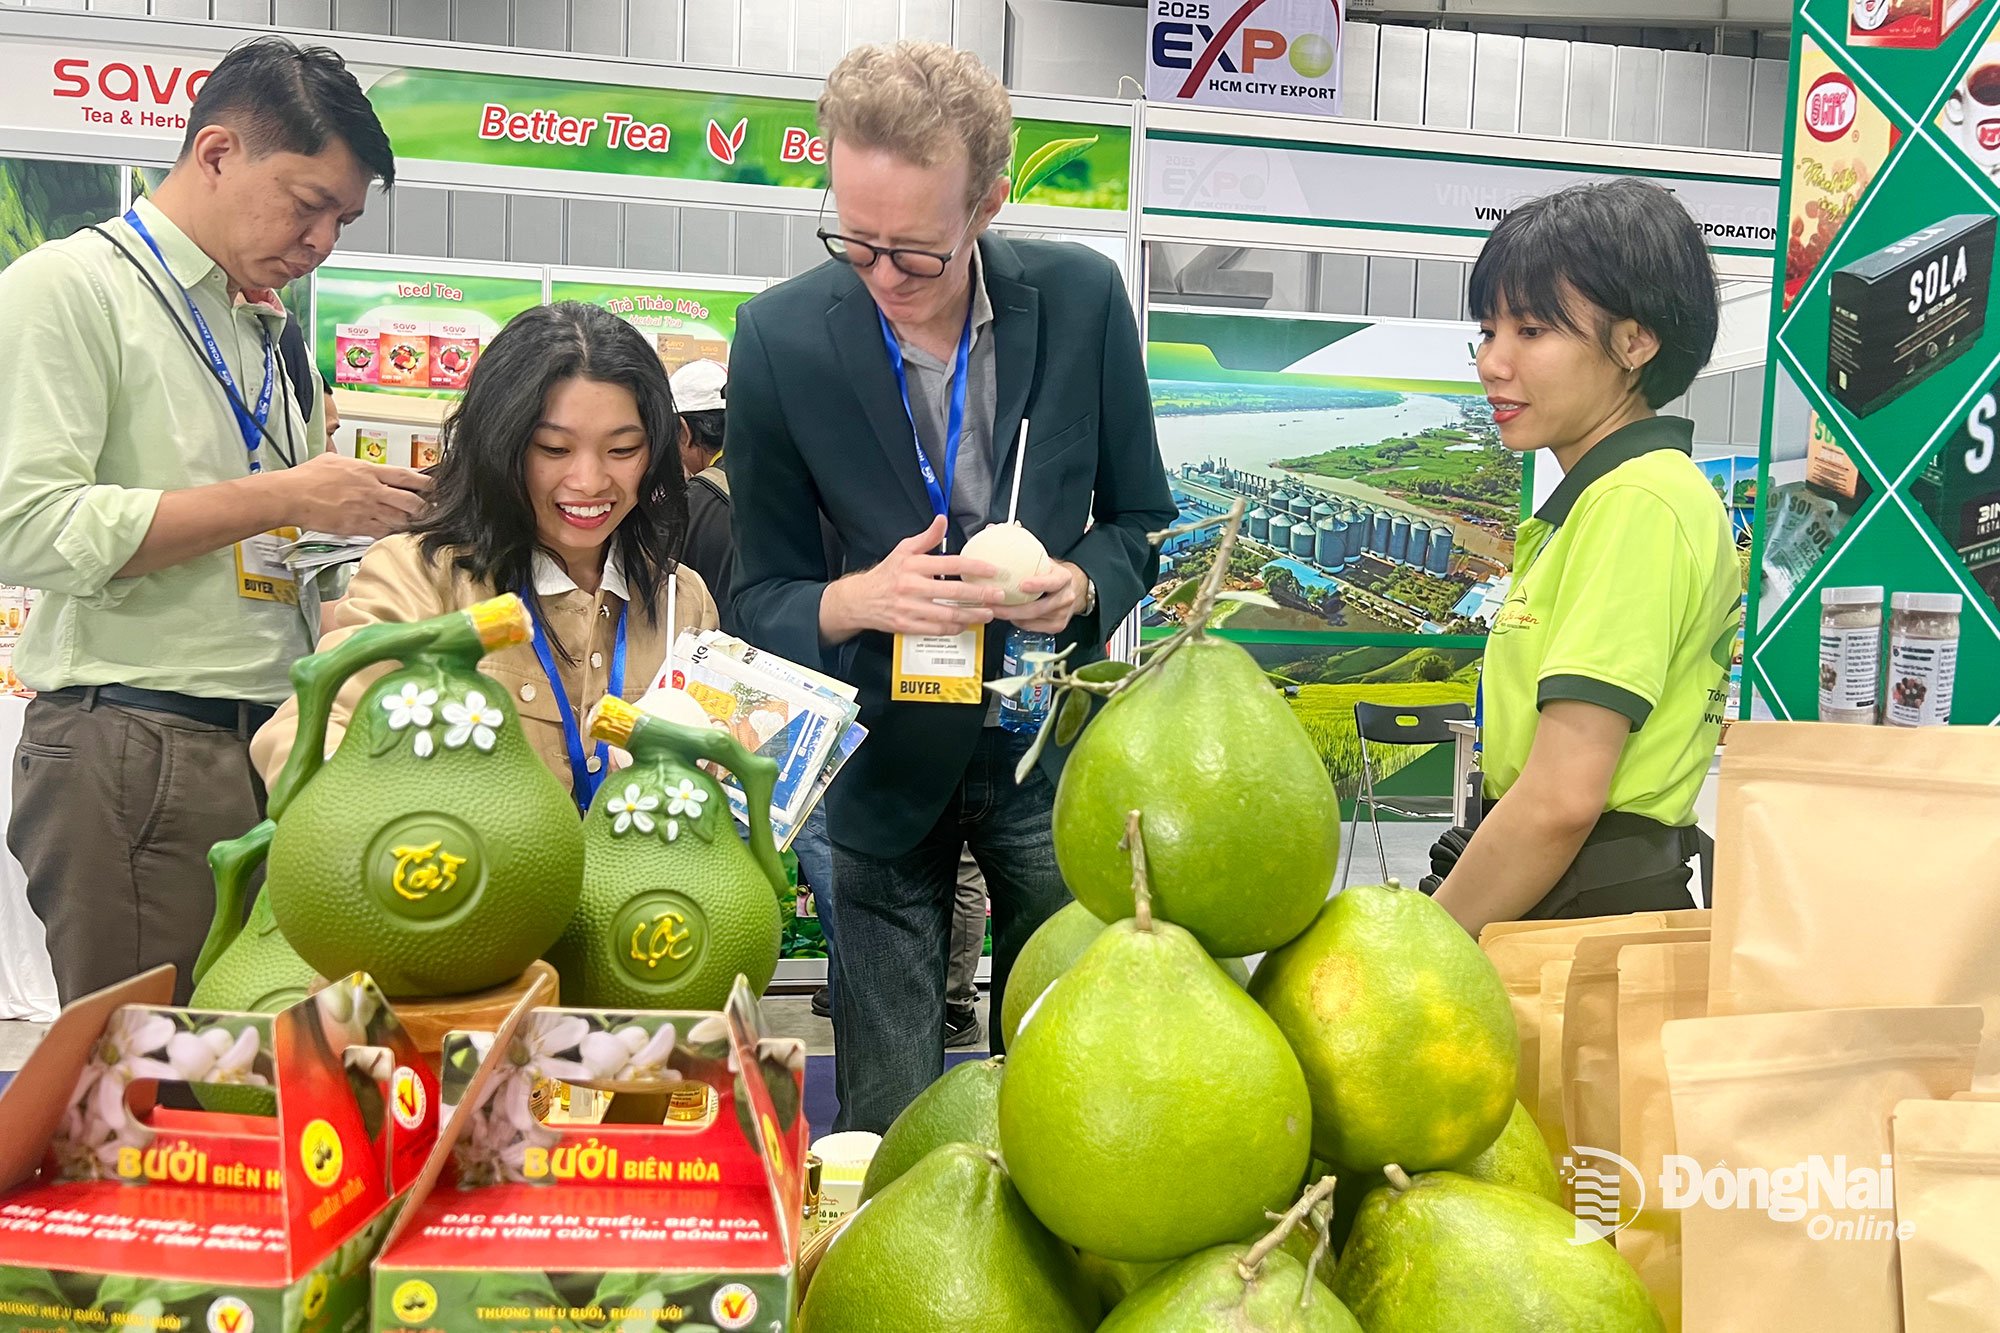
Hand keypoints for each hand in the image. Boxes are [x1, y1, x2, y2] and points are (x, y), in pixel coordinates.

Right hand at [273, 453, 430, 537]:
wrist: (291, 496)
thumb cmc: (308, 477)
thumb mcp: (335, 460)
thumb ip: (354, 465)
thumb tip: (360, 467)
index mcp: (368, 471)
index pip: (406, 476)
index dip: (426, 483)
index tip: (436, 487)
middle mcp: (372, 491)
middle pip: (411, 501)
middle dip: (426, 508)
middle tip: (434, 511)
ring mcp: (366, 510)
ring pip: (401, 519)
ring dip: (412, 523)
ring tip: (421, 525)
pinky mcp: (357, 526)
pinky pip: (383, 532)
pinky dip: (393, 534)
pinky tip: (399, 535)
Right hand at [823, 516, 1005, 638]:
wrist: (860, 600)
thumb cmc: (886, 574)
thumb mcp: (903, 550)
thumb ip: (927, 538)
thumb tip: (942, 520)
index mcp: (913, 565)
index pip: (950, 564)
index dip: (974, 568)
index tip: (992, 570)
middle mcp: (911, 587)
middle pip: (953, 592)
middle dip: (980, 595)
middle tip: (998, 595)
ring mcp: (909, 608)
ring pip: (948, 614)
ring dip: (972, 615)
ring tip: (988, 613)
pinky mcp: (907, 625)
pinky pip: (937, 629)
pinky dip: (954, 628)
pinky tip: (966, 624)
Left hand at [996, 560, 1086, 632]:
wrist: (1070, 589)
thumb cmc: (1052, 574)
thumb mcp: (1044, 561)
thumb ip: (1027, 555)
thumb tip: (998, 542)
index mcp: (1064, 578)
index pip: (1052, 582)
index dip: (1038, 584)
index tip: (1021, 585)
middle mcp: (1066, 597)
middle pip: (1039, 608)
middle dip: (1013, 608)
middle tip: (995, 604)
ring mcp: (1062, 613)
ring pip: (1033, 619)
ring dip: (1011, 616)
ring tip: (995, 610)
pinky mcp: (1057, 625)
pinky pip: (1033, 627)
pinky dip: (1018, 622)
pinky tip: (1008, 616)